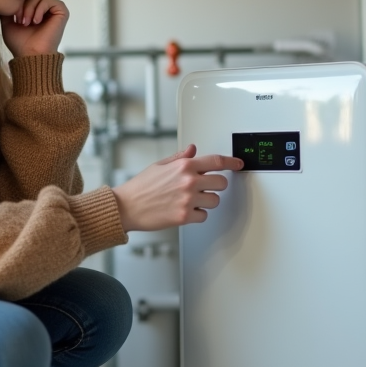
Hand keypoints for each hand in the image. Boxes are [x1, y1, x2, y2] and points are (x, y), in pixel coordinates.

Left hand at [0, 0, 68, 57]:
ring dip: (30, 8)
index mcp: (34, 8)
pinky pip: (49, 0)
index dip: (18, 2)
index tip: (14, 18)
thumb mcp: (7, 22)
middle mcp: (45, 7)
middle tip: (20, 20)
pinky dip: (40, 9)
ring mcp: (54, 8)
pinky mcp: (62, 10)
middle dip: (24, 5)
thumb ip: (6, 9)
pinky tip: (36, 21)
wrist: (30, 55)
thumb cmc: (20, 43)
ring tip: (27, 22)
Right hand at [112, 145, 244, 231]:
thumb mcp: (159, 165)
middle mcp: (188, 181)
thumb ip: (179, 158)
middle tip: (206, 187)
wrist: (127, 207)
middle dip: (216, 185)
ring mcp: (188, 200)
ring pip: (215, 200)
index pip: (216, 161)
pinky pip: (204, 216)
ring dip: (207, 201)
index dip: (231, 162)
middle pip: (221, 182)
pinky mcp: (185, 216)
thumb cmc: (140, 187)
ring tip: (191, 201)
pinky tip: (185, 210)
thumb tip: (192, 150)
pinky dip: (197, 215)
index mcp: (183, 166)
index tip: (238, 164)